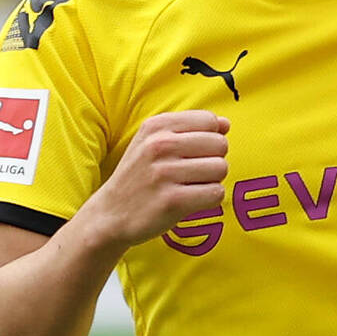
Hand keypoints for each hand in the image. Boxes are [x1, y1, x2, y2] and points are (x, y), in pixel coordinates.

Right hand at [80, 109, 230, 253]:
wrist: (110, 214)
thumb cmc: (139, 176)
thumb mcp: (153, 142)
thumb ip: (190, 129)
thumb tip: (225, 124)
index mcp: (156, 126)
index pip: (209, 121)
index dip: (210, 138)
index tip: (194, 153)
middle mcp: (159, 145)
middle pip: (219, 144)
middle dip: (213, 160)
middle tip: (193, 174)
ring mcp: (165, 174)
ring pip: (220, 169)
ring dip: (212, 181)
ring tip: (191, 187)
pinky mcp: (172, 201)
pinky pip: (215, 193)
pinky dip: (209, 199)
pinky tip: (192, 201)